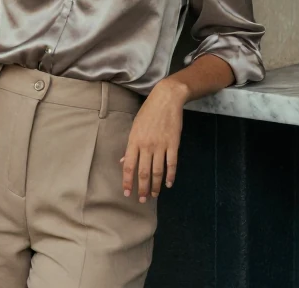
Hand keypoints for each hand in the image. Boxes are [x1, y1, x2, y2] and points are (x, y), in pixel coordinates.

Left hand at [121, 79, 186, 202]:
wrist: (166, 99)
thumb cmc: (148, 112)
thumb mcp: (135, 127)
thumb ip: (130, 147)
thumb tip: (124, 162)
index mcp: (134, 141)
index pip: (129, 166)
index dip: (128, 181)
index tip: (127, 193)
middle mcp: (146, 145)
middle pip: (143, 172)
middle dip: (142, 188)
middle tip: (141, 200)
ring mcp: (161, 145)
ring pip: (157, 171)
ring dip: (155, 186)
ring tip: (153, 195)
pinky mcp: (173, 144)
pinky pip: (172, 164)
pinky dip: (171, 176)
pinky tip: (169, 184)